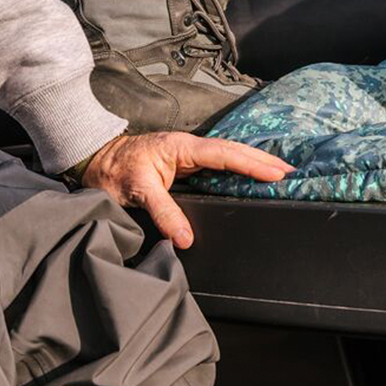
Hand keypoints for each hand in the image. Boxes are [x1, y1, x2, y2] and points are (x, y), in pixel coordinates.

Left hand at [83, 133, 292, 248]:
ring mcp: (189, 157)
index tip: (276, 174)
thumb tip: (187, 238)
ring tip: (279, 173)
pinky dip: (239, 169)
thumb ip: (164, 212)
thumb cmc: (114, 170)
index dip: (252, 164)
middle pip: (234, 152)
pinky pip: (219, 166)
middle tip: (290, 172)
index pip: (225, 154)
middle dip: (263, 161)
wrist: (95, 161)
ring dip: (254, 164)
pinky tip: (250, 178)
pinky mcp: (186, 166)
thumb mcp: (138, 191)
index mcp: (183, 148)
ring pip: (229, 157)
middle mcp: (190, 148)